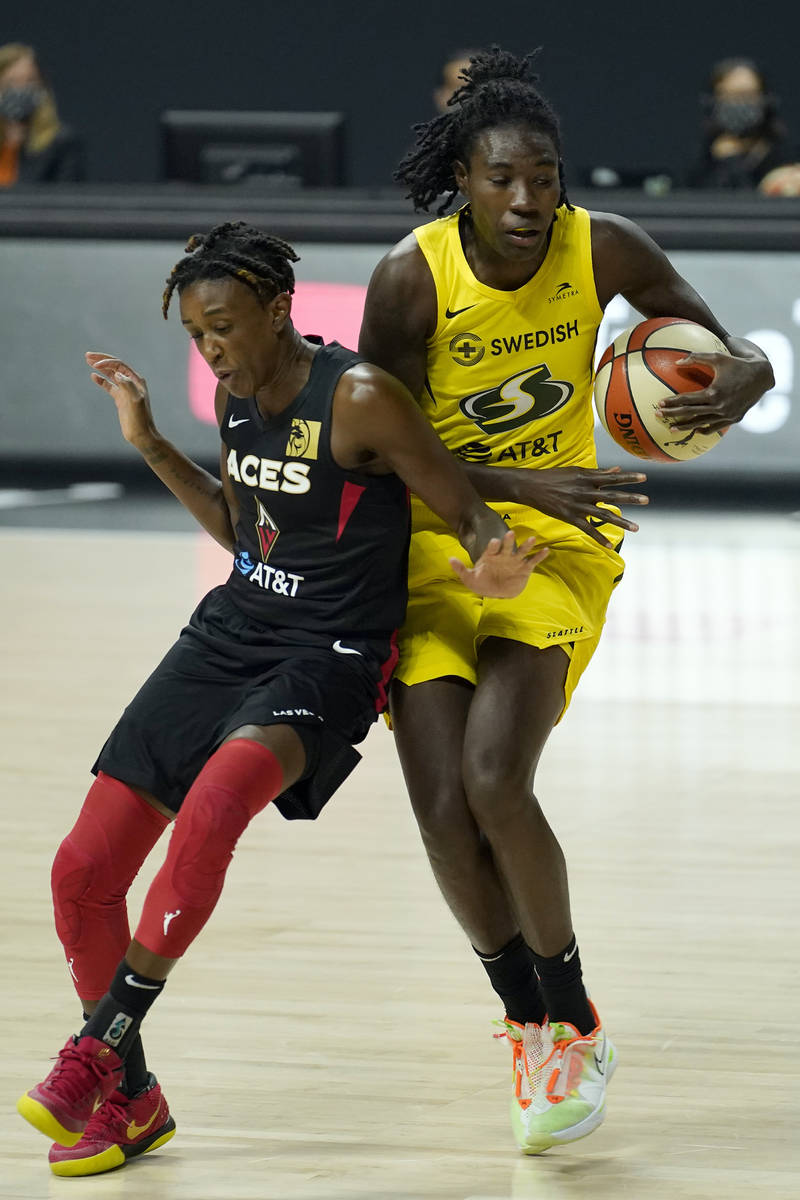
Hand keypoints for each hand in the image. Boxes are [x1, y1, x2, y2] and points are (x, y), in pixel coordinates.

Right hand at [85, 351, 156, 446]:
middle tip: (87, 355)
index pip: (119, 365)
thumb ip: (128, 386)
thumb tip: (118, 375)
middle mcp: (131, 383)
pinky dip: (101, 380)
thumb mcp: (136, 401)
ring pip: (111, 374)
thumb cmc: (140, 419)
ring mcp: (125, 391)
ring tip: (88, 360)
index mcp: (136, 381)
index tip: (95, 366)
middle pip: (114, 366)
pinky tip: (93, 376)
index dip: (107, 362)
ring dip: (100, 367)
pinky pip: (109, 386)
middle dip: (101, 360)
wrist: (141, 435)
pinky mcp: (120, 399)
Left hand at [450, 531, 548, 597]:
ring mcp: (515, 561)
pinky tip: (546, 550)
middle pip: (506, 546)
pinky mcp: (524, 568)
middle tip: (510, 533)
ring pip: (521, 551)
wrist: (495, 591)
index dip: (493, 545)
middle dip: (508, 541)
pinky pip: (533, 561)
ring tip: (533, 538)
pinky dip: (539, 556)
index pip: (491, 548)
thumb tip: (449, 560)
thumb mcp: (469, 578)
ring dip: (527, 545)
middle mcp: (504, 556)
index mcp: (490, 557)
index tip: (494, 541)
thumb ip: (460, 569)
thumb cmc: (482, 582)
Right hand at [512, 466, 647, 548]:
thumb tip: (617, 470)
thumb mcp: (576, 471)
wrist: (532, 487)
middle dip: (630, 498)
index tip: (644, 478)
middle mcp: (584, 491)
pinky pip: (587, 529)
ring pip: (603, 515)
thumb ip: (598, 472)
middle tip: (646, 500)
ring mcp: (578, 506)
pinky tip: (609, 546)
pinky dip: (598, 537)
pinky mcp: (570, 517)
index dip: (628, 478)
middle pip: (612, 496)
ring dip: (621, 522)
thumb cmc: (554, 476)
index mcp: (587, 478)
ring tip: (636, 527)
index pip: (612, 478)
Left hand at [657, 350, 771, 434]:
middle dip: (672, 415)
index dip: (672, 402)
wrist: (762, 376)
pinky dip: (703, 429)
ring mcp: (726, 415)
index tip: (659, 403)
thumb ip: (696, 357)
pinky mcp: (733, 419)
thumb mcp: (717, 357)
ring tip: (671, 429)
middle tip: (658, 416)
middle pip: (690, 413)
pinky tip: (694, 430)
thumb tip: (677, 362)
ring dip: (685, 427)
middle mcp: (719, 407)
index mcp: (713, 393)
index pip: (687, 400)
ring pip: (701, 424)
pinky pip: (715, 427)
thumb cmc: (737, 364)